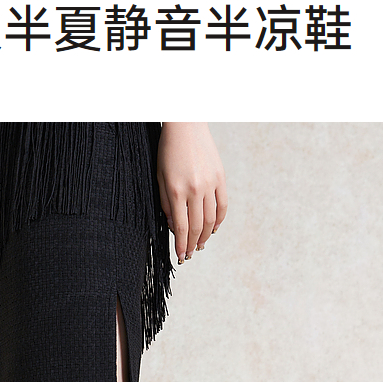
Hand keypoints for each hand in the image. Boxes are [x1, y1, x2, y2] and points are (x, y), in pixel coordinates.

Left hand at [157, 123, 227, 262]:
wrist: (186, 125)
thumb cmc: (168, 151)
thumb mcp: (160, 177)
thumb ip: (165, 204)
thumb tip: (175, 227)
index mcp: (176, 191)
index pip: (181, 227)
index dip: (182, 245)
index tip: (181, 256)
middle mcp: (195, 189)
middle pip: (198, 227)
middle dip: (193, 244)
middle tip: (190, 254)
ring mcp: (210, 184)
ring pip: (211, 219)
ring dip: (206, 236)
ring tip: (201, 245)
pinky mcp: (220, 177)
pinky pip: (222, 205)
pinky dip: (219, 220)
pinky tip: (214, 229)